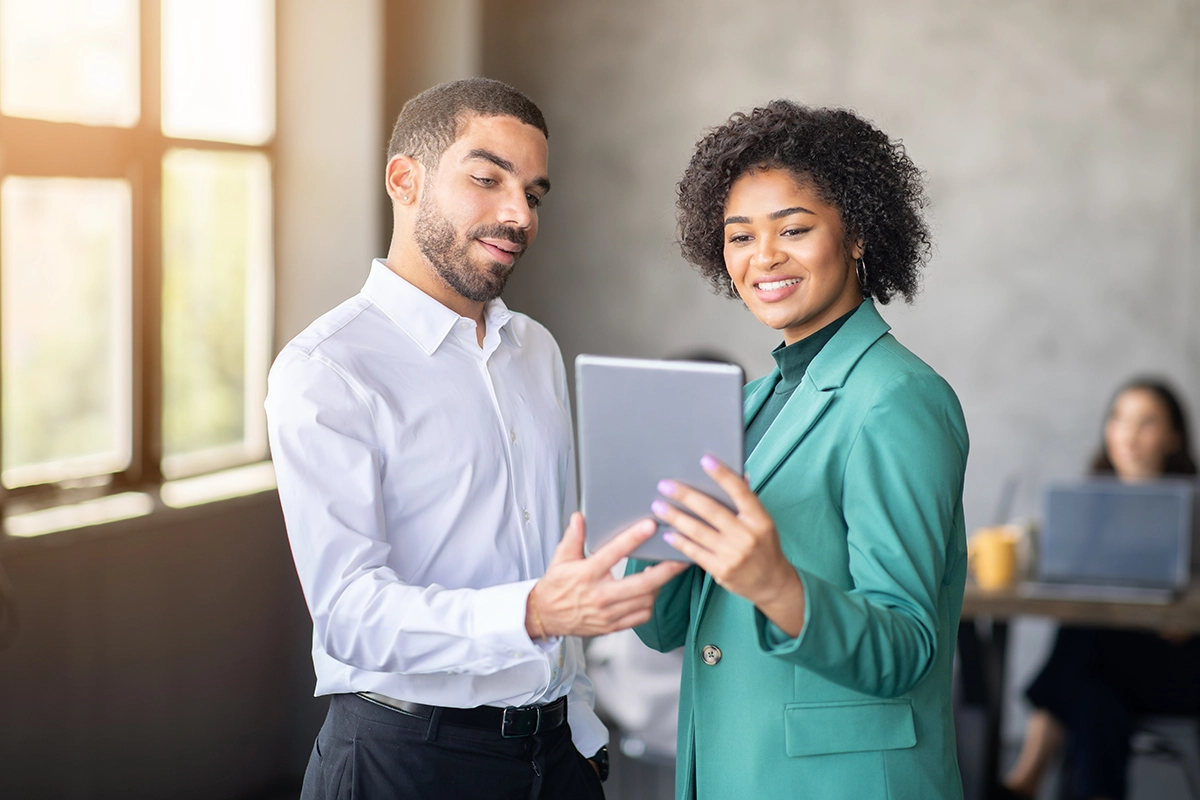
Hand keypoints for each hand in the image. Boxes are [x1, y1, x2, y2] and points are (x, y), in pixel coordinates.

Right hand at [527, 513, 689, 638]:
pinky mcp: (612, 626)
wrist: (545, 617)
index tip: (651, 526)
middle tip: (681, 557)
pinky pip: (640, 616)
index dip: (634, 538)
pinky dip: (650, 603)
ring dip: (660, 585)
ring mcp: (608, 613)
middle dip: (666, 570)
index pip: (614, 552)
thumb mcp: (561, 558)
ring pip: (645, 600)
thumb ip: (573, 537)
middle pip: (642, 583)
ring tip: (669, 571)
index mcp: (587, 574)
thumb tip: (580, 517)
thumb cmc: (555, 587)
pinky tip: (653, 592)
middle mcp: (600, 595)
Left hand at [653, 455, 804, 636]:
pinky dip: (679, 541)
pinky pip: (695, 552)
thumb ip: (748, 502)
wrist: (771, 582)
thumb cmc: (764, 546)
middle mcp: (747, 536)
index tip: (705, 460)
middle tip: (666, 485)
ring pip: (698, 531)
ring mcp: (734, 554)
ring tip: (659, 506)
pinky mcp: (722, 570)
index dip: (723, 475)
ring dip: (676, 517)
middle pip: (711, 510)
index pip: (740, 492)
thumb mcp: (762, 522)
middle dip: (685, 496)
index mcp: (760, 519)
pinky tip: (668, 532)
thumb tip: (740, 474)